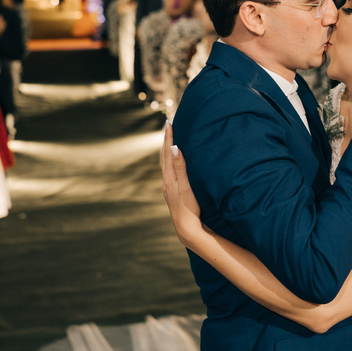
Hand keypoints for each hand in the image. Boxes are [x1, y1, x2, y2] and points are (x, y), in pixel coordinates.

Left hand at [160, 123, 204, 246]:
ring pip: (165, 164)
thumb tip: (174, 147)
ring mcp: (167, 187)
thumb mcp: (185, 186)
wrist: (186, 228)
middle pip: (163, 156)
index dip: (168, 137)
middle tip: (168, 125)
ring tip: (170, 140)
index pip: (167, 152)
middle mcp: (166, 181)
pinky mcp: (171, 192)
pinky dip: (169, 161)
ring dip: (166, 150)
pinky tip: (172, 163)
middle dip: (166, 140)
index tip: (169, 122)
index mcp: (169, 177)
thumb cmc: (188, 207)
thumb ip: (180, 167)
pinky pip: (168, 171)